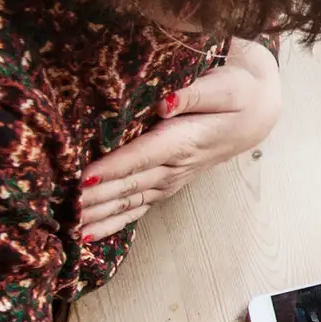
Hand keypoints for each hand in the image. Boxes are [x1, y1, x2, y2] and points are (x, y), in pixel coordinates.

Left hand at [78, 40, 283, 243]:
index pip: (144, 155)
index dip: (114, 168)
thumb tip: (165, 103)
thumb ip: (194, 94)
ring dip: (101, 215)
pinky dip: (113, 222)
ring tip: (70, 229)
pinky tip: (89, 235)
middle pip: (131, 185)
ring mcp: (171, 179)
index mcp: (185, 139)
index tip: (84, 179)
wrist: (255, 114)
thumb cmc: (236, 93)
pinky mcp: (167, 184)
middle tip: (65, 208)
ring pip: (131, 201)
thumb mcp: (223, 86)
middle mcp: (176, 166)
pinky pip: (137, 207)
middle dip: (97, 198)